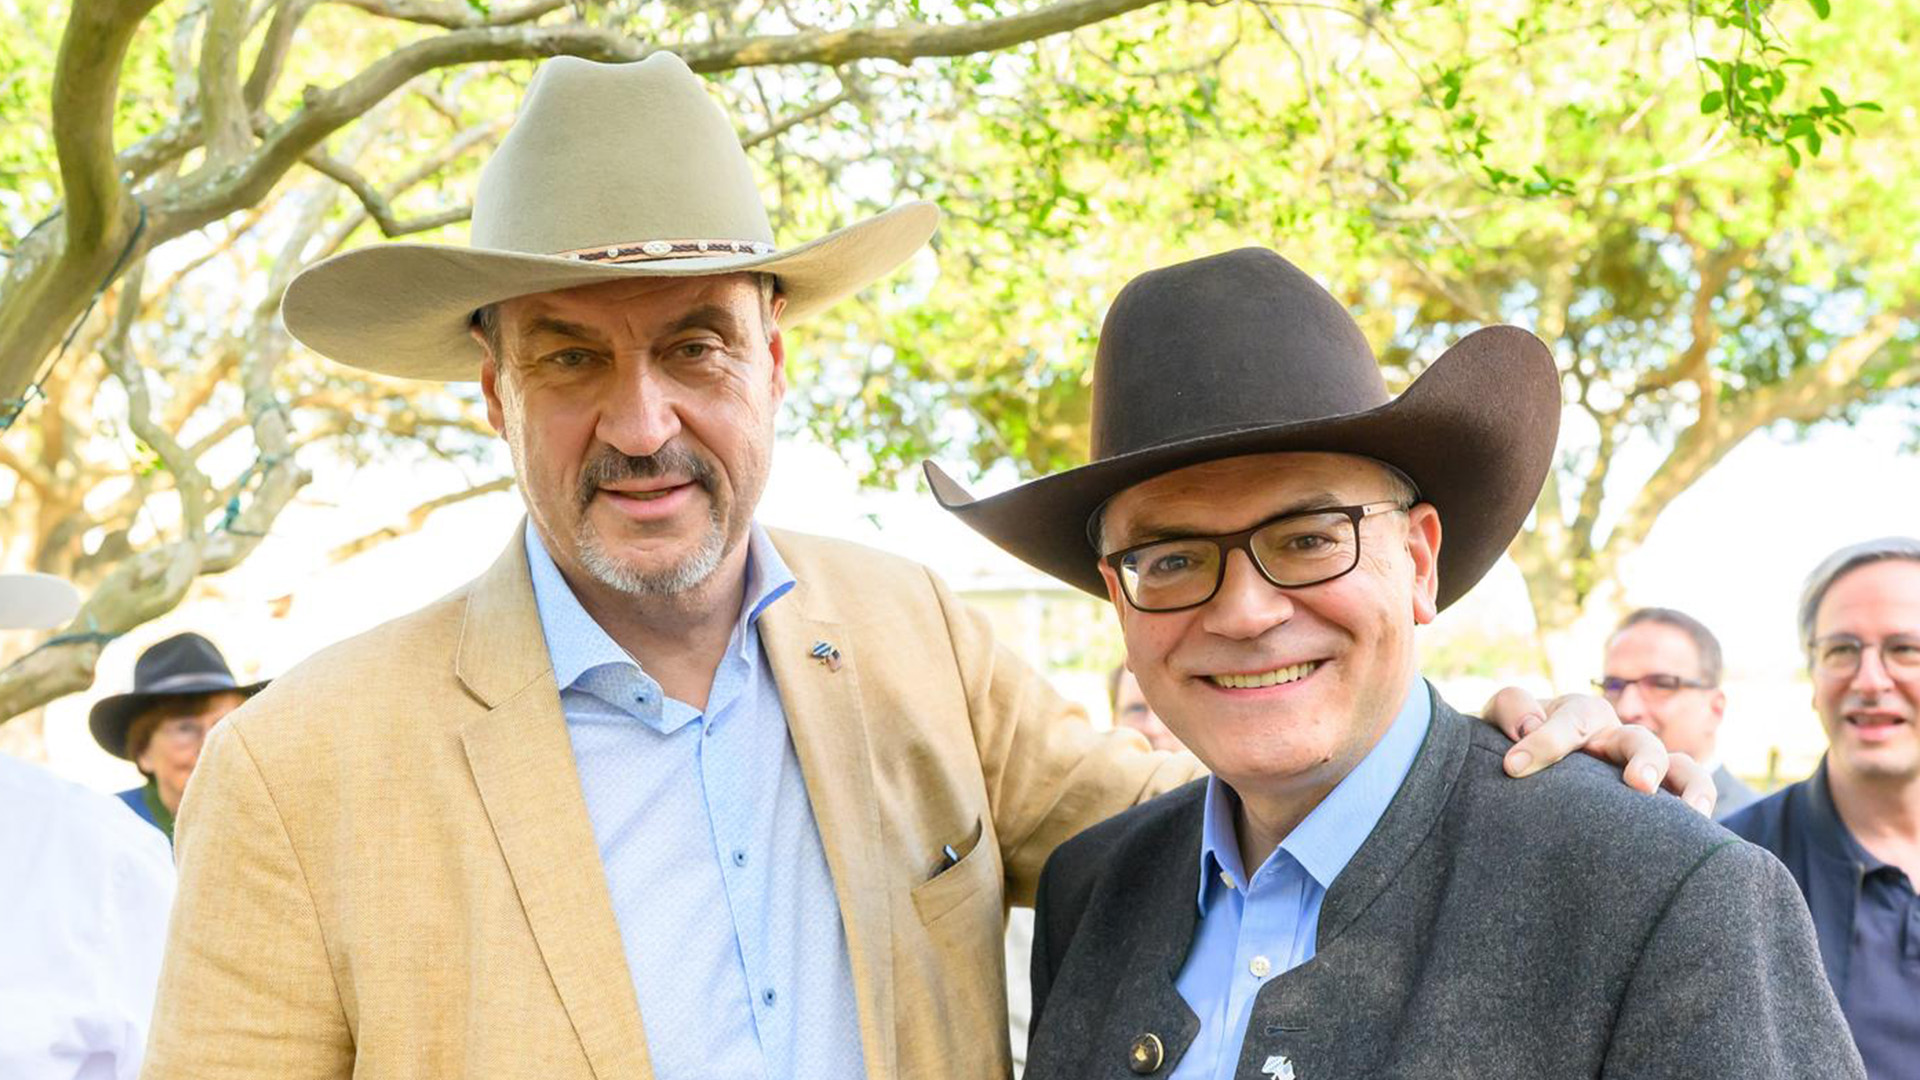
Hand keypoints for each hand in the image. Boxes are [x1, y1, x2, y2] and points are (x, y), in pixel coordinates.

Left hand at [1479, 687, 1717, 816]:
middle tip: (1639, 784)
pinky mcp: (1653, 801)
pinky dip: (1699, 808)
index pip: (1571, 721)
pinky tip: (1700, 835)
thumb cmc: (1512, 742)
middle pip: (1640, 740)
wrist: (1519, 772)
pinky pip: (1689, 797)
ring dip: (1689, 786)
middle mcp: (1617, 739)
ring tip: (1692, 813)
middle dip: (1644, 760)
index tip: (1513, 767)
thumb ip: (1510, 710)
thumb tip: (1530, 726)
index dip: (1545, 742)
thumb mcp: (1500, 720)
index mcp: (1580, 716)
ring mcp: (1640, 769)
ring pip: (1680, 767)